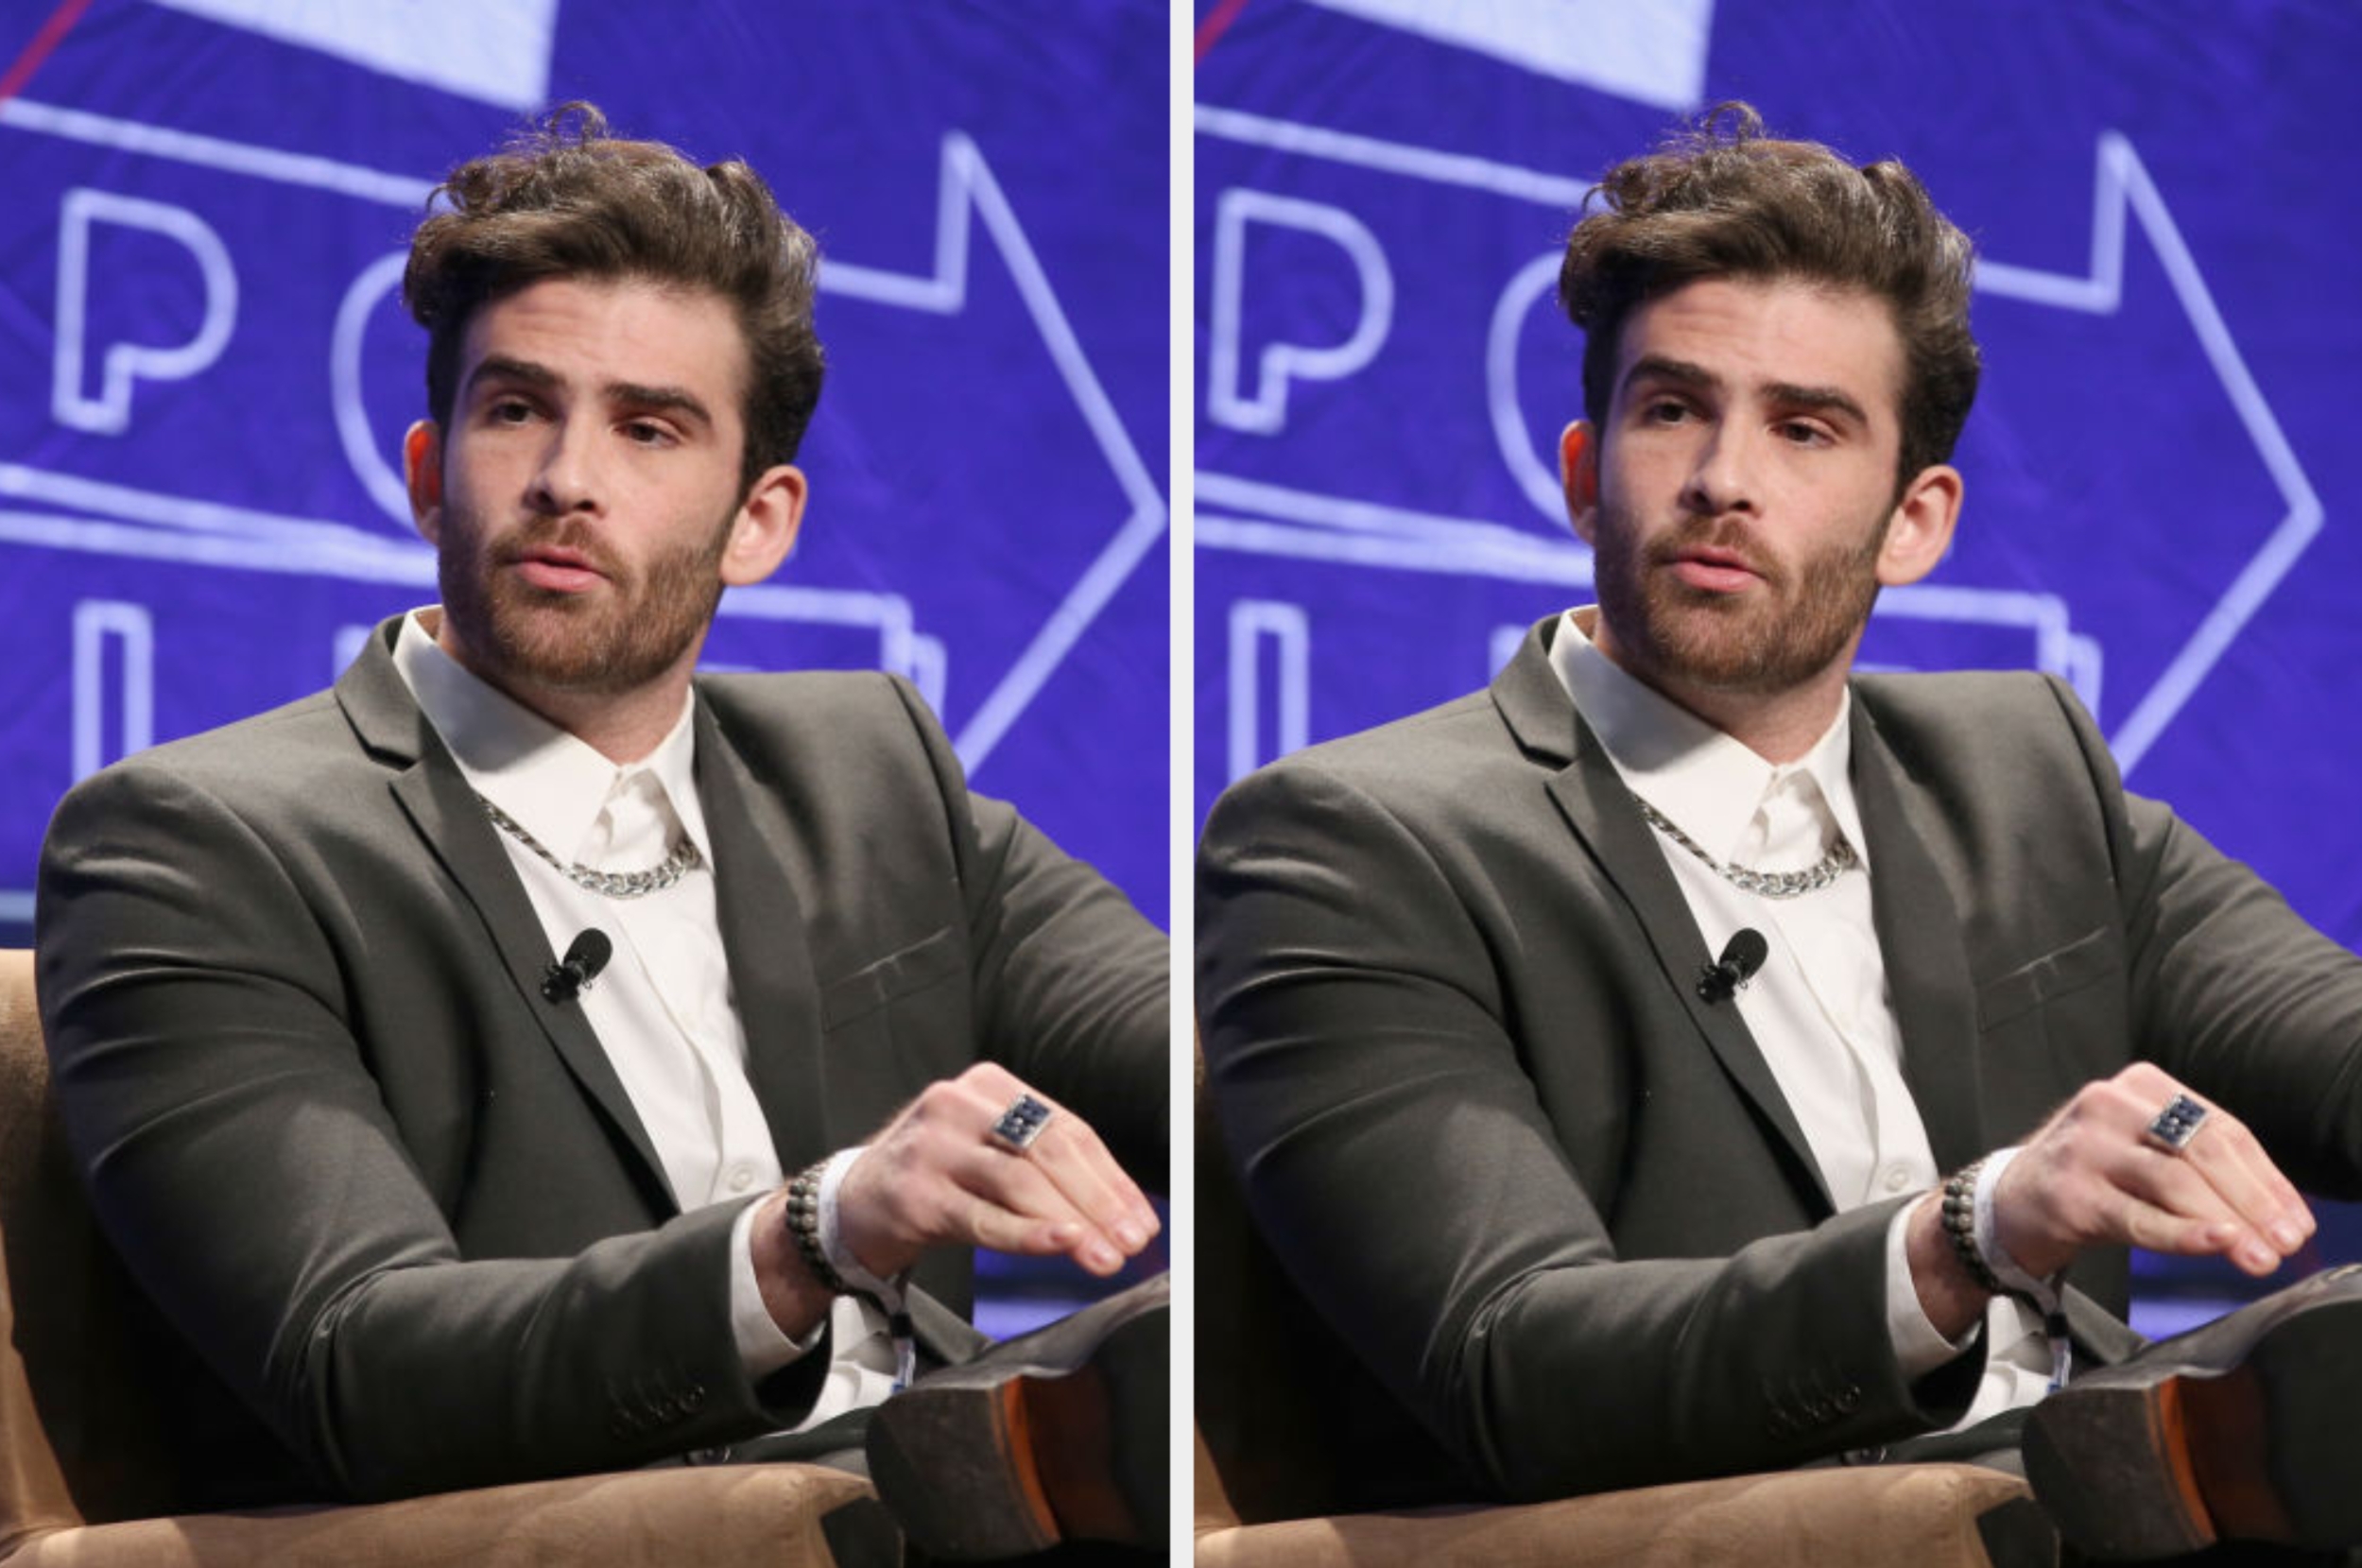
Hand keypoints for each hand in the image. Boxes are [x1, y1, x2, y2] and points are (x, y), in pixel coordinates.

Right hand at [834, 1063, 1159, 1280]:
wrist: (853, 1202)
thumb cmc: (936, 1177)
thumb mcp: (988, 1152)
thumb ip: (1045, 1169)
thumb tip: (1118, 1214)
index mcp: (990, 1085)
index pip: (1068, 1129)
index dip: (1111, 1179)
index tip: (1140, 1220)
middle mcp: (961, 1104)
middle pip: (1049, 1150)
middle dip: (1098, 1201)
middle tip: (1129, 1242)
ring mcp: (934, 1146)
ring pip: (1019, 1181)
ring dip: (1071, 1223)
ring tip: (1103, 1256)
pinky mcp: (916, 1192)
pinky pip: (983, 1216)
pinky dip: (1027, 1233)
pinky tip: (1059, 1243)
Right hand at [1992, 1063, 2312, 1280]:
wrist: (2010, 1201)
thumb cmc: (2092, 1178)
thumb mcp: (2146, 1152)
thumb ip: (2203, 1169)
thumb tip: (2276, 1216)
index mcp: (2141, 1086)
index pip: (2223, 1128)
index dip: (2267, 1179)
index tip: (2295, 1222)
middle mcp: (2111, 1104)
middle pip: (2203, 1149)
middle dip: (2254, 1201)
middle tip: (2283, 1243)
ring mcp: (2086, 1146)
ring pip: (2174, 1180)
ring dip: (2227, 1223)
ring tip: (2258, 1256)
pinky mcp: (2070, 1192)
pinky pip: (2138, 1216)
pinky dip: (2183, 1233)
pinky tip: (2215, 1243)